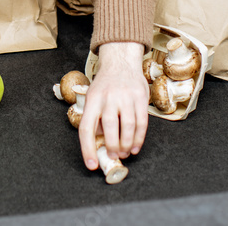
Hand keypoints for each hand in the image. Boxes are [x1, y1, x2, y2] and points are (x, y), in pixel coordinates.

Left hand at [78, 41, 148, 169]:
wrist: (121, 62)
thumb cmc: (105, 85)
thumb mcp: (93, 97)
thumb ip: (95, 118)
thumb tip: (99, 145)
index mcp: (92, 99)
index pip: (86, 128)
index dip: (87, 149)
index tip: (92, 165)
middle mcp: (108, 97)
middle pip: (109, 128)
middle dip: (112, 147)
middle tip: (114, 156)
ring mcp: (125, 96)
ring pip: (127, 126)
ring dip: (127, 145)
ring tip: (125, 153)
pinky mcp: (140, 97)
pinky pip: (141, 122)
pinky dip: (139, 138)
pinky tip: (136, 147)